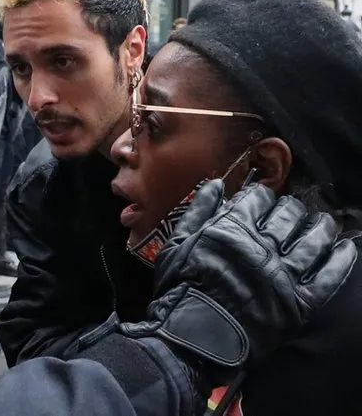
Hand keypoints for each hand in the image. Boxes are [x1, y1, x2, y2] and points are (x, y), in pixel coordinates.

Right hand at [125, 180, 355, 377]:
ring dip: (322, 228)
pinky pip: (327, 278)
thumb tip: (215, 184)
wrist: (193, 336)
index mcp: (233, 229)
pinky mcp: (298, 303)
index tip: (261, 199)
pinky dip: (340, 262)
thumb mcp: (177, 244)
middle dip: (292, 208)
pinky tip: (346, 249)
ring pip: (313, 242)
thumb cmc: (180, 288)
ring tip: (326, 223)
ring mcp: (284, 275)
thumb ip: (197, 211)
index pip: (257, 199)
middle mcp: (263, 247)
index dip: (261, 195)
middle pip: (289, 215)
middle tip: (292, 211)